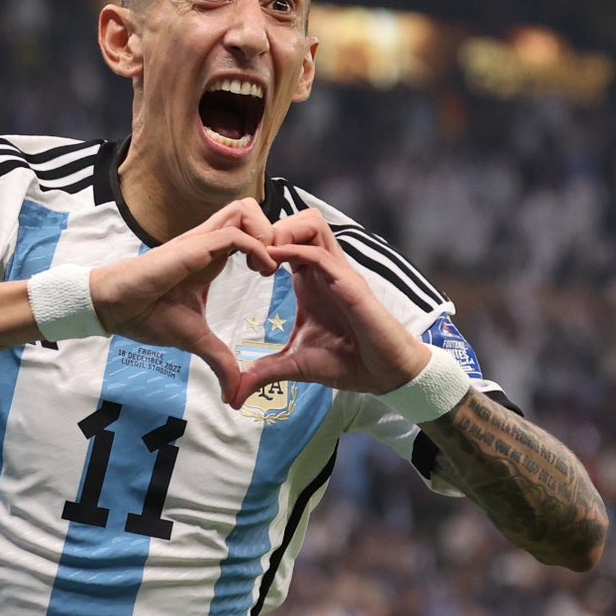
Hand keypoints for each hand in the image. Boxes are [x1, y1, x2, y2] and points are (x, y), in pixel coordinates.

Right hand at [90, 199, 275, 400]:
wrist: (116, 308)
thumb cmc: (148, 315)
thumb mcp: (196, 340)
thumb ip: (219, 360)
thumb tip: (232, 394)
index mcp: (210, 257)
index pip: (246, 231)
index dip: (268, 246)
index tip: (275, 275)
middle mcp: (208, 242)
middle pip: (249, 210)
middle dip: (273, 231)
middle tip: (277, 264)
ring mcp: (200, 241)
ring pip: (245, 211)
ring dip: (266, 233)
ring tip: (269, 266)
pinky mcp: (194, 247)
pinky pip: (235, 234)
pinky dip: (256, 247)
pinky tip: (262, 272)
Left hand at [224, 210, 430, 409]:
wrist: (381, 374)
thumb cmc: (346, 362)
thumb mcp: (293, 365)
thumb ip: (263, 373)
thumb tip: (234, 395)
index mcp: (308, 280)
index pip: (285, 239)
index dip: (259, 242)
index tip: (239, 264)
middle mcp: (323, 269)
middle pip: (298, 220)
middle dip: (268, 227)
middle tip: (249, 255)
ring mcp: (337, 272)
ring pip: (312, 223)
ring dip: (283, 231)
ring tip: (262, 256)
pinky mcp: (349, 283)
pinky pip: (320, 252)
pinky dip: (294, 250)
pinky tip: (273, 265)